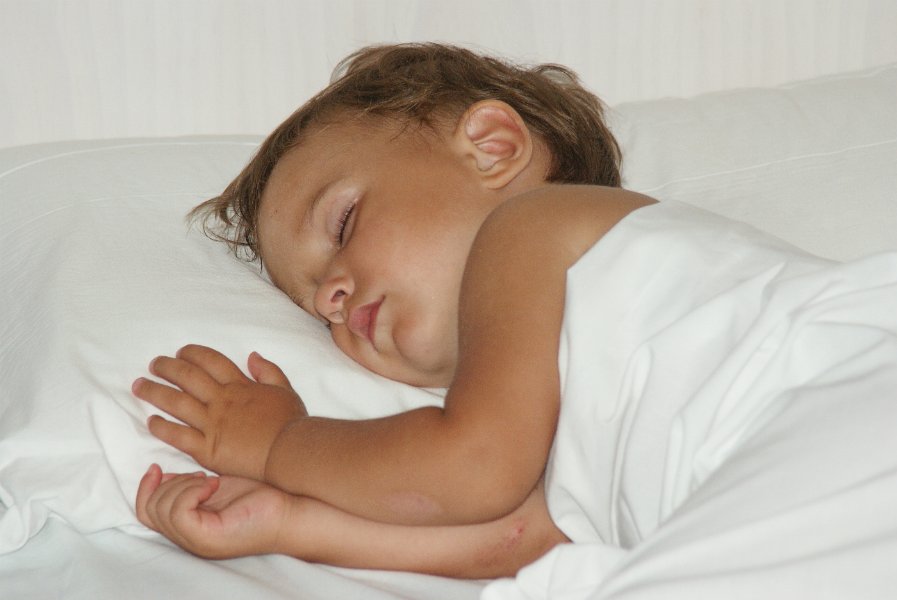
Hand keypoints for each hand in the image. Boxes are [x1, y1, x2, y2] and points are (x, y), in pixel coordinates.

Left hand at [133, 345, 306, 478]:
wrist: (290, 453)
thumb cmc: (291, 424)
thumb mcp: (285, 390)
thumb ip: (269, 371)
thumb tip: (253, 355)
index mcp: (240, 386)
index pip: (210, 361)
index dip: (193, 354)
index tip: (181, 352)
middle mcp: (221, 401)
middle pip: (187, 376)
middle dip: (167, 367)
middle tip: (154, 364)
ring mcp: (211, 424)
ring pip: (176, 402)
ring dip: (155, 391)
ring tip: (140, 386)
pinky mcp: (207, 449)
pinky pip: (178, 435)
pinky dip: (162, 427)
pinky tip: (151, 421)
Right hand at [135, 464, 295, 558]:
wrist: (289, 512)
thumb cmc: (259, 497)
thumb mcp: (214, 487)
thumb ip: (188, 485)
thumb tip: (162, 474)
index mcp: (189, 527)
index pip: (146, 513)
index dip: (144, 488)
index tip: (156, 466)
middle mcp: (188, 538)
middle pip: (149, 510)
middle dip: (169, 483)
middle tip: (201, 476)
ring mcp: (196, 541)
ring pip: (162, 509)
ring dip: (184, 485)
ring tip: (210, 481)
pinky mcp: (207, 538)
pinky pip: (179, 512)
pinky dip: (192, 491)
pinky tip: (214, 485)